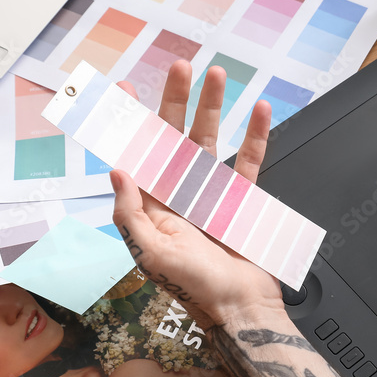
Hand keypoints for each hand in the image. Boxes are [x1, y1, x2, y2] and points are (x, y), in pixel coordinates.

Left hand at [110, 60, 285, 326]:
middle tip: (181, 67)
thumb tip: (117, 170)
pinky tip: (259, 111)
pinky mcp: (241, 199)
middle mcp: (178, 194)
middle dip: (177, 100)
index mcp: (151, 207)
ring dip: (214, 107)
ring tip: (218, 76)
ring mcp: (211, 194)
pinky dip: (255, 135)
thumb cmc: (194, 288)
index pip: (137, 154)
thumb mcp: (152, 254)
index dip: (129, 124)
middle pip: (175, 136)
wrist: (241, 309)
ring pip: (211, 139)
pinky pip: (248, 161)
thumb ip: (131, 214)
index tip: (124, 91)